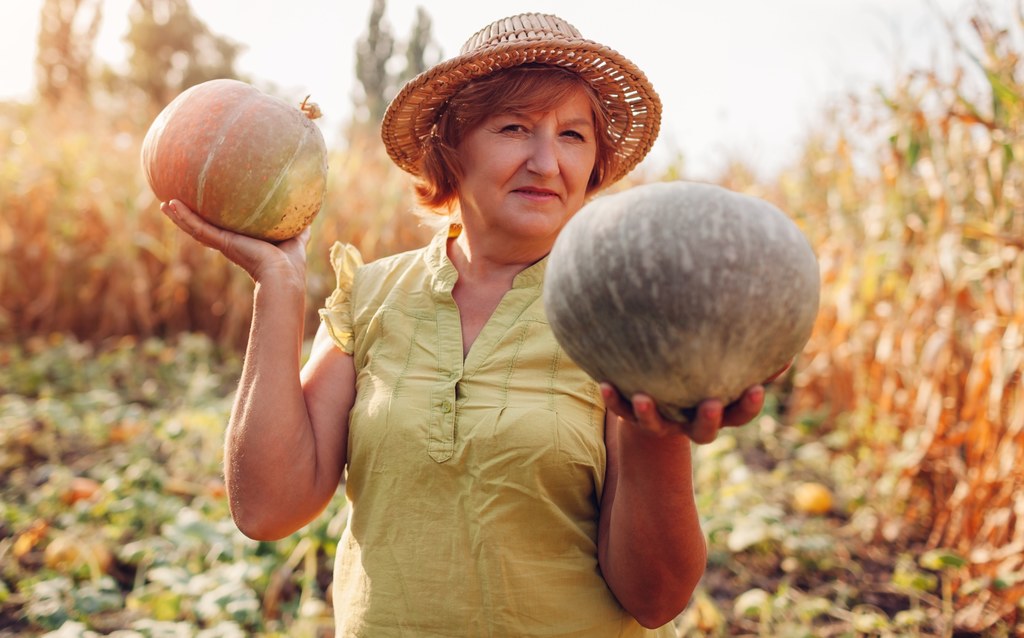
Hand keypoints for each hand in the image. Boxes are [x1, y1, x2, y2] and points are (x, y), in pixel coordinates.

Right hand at [160, 199, 309, 284]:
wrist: (284, 275)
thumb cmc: (292, 262)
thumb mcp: (295, 235)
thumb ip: (300, 224)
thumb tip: (310, 205)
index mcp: (245, 242)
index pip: (228, 230)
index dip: (217, 220)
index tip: (208, 209)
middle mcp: (231, 243)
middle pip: (207, 229)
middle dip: (192, 219)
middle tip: (177, 206)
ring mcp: (224, 243)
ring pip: (196, 228)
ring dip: (179, 217)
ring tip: (164, 204)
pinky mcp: (221, 243)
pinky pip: (198, 228)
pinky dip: (183, 217)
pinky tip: (169, 205)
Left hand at [600, 362, 790, 443]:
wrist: (656, 387)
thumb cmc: (698, 365)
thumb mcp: (721, 357)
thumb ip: (746, 347)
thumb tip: (779, 318)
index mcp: (718, 409)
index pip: (740, 413)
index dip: (748, 405)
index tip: (756, 388)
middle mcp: (690, 421)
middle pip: (704, 432)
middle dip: (708, 420)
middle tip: (711, 404)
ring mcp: (662, 422)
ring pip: (657, 428)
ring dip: (650, 415)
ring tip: (643, 398)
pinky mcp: (633, 416)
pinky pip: (621, 412)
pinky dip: (614, 400)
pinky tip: (603, 382)